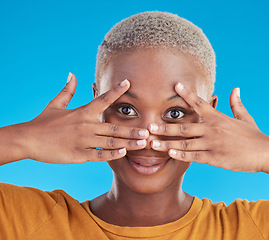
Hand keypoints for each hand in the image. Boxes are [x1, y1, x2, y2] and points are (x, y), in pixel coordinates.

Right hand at [23, 73, 148, 163]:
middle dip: (133, 129)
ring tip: (144, 143)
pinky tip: (124, 153)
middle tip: (150, 130)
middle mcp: (86, 125)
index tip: (129, 83)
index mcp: (83, 112)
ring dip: (129, 142)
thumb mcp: (55, 104)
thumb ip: (68, 90)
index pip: (103, 99)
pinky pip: (99, 154)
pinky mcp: (79, 154)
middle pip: (114, 127)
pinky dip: (112, 154)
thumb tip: (72, 74)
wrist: (28, 139)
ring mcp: (84, 140)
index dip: (116, 90)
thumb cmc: (43, 121)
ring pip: (111, 142)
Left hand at [149, 83, 268, 171]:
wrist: (265, 152)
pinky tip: (170, 154)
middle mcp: (212, 129)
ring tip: (152, 143)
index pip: (199, 102)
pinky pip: (194, 157)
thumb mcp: (245, 117)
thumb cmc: (253, 135)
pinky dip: (181, 155)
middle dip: (166, 127)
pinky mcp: (214, 157)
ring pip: (185, 143)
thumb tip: (235, 89)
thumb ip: (236, 103)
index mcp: (217, 117)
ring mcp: (212, 144)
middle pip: (184, 127)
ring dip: (168, 143)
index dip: (186, 93)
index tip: (174, 85)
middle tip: (150, 126)